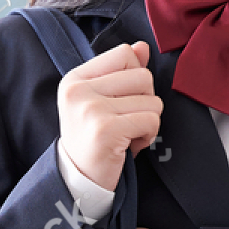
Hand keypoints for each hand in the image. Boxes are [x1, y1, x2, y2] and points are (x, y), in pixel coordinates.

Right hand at [57, 40, 161, 191]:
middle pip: (143, 76)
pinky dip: (148, 135)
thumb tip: (142, 47)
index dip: (135, 78)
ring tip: (126, 134)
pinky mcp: (106, 130)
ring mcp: (91, 110)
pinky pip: (152, 120)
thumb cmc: (94, 138)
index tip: (119, 102)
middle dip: (145, 102)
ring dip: (148, 121)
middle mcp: (79, 91)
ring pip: (152, 100)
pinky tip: (130, 145)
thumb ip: (122, 71)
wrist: (79, 180)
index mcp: (76, 78)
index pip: (125, 54)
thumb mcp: (102, 100)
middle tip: (125, 122)